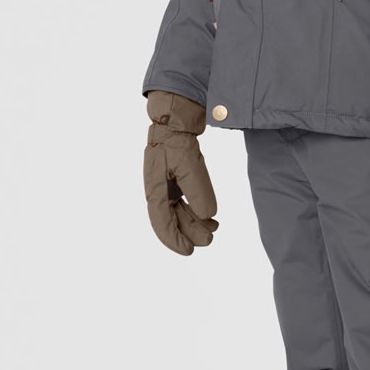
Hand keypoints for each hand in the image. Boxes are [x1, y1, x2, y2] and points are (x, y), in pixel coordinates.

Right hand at [143, 90, 219, 254]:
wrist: (173, 118)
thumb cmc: (177, 139)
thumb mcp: (190, 164)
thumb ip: (198, 190)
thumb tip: (207, 215)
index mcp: (155, 188)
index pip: (162, 221)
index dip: (174, 239)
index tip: (189, 251)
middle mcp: (158, 189)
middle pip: (172, 219)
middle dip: (190, 232)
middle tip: (210, 241)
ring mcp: (166, 184)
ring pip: (179, 211)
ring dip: (195, 222)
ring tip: (214, 230)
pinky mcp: (175, 178)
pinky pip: (184, 201)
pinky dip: (196, 210)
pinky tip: (211, 216)